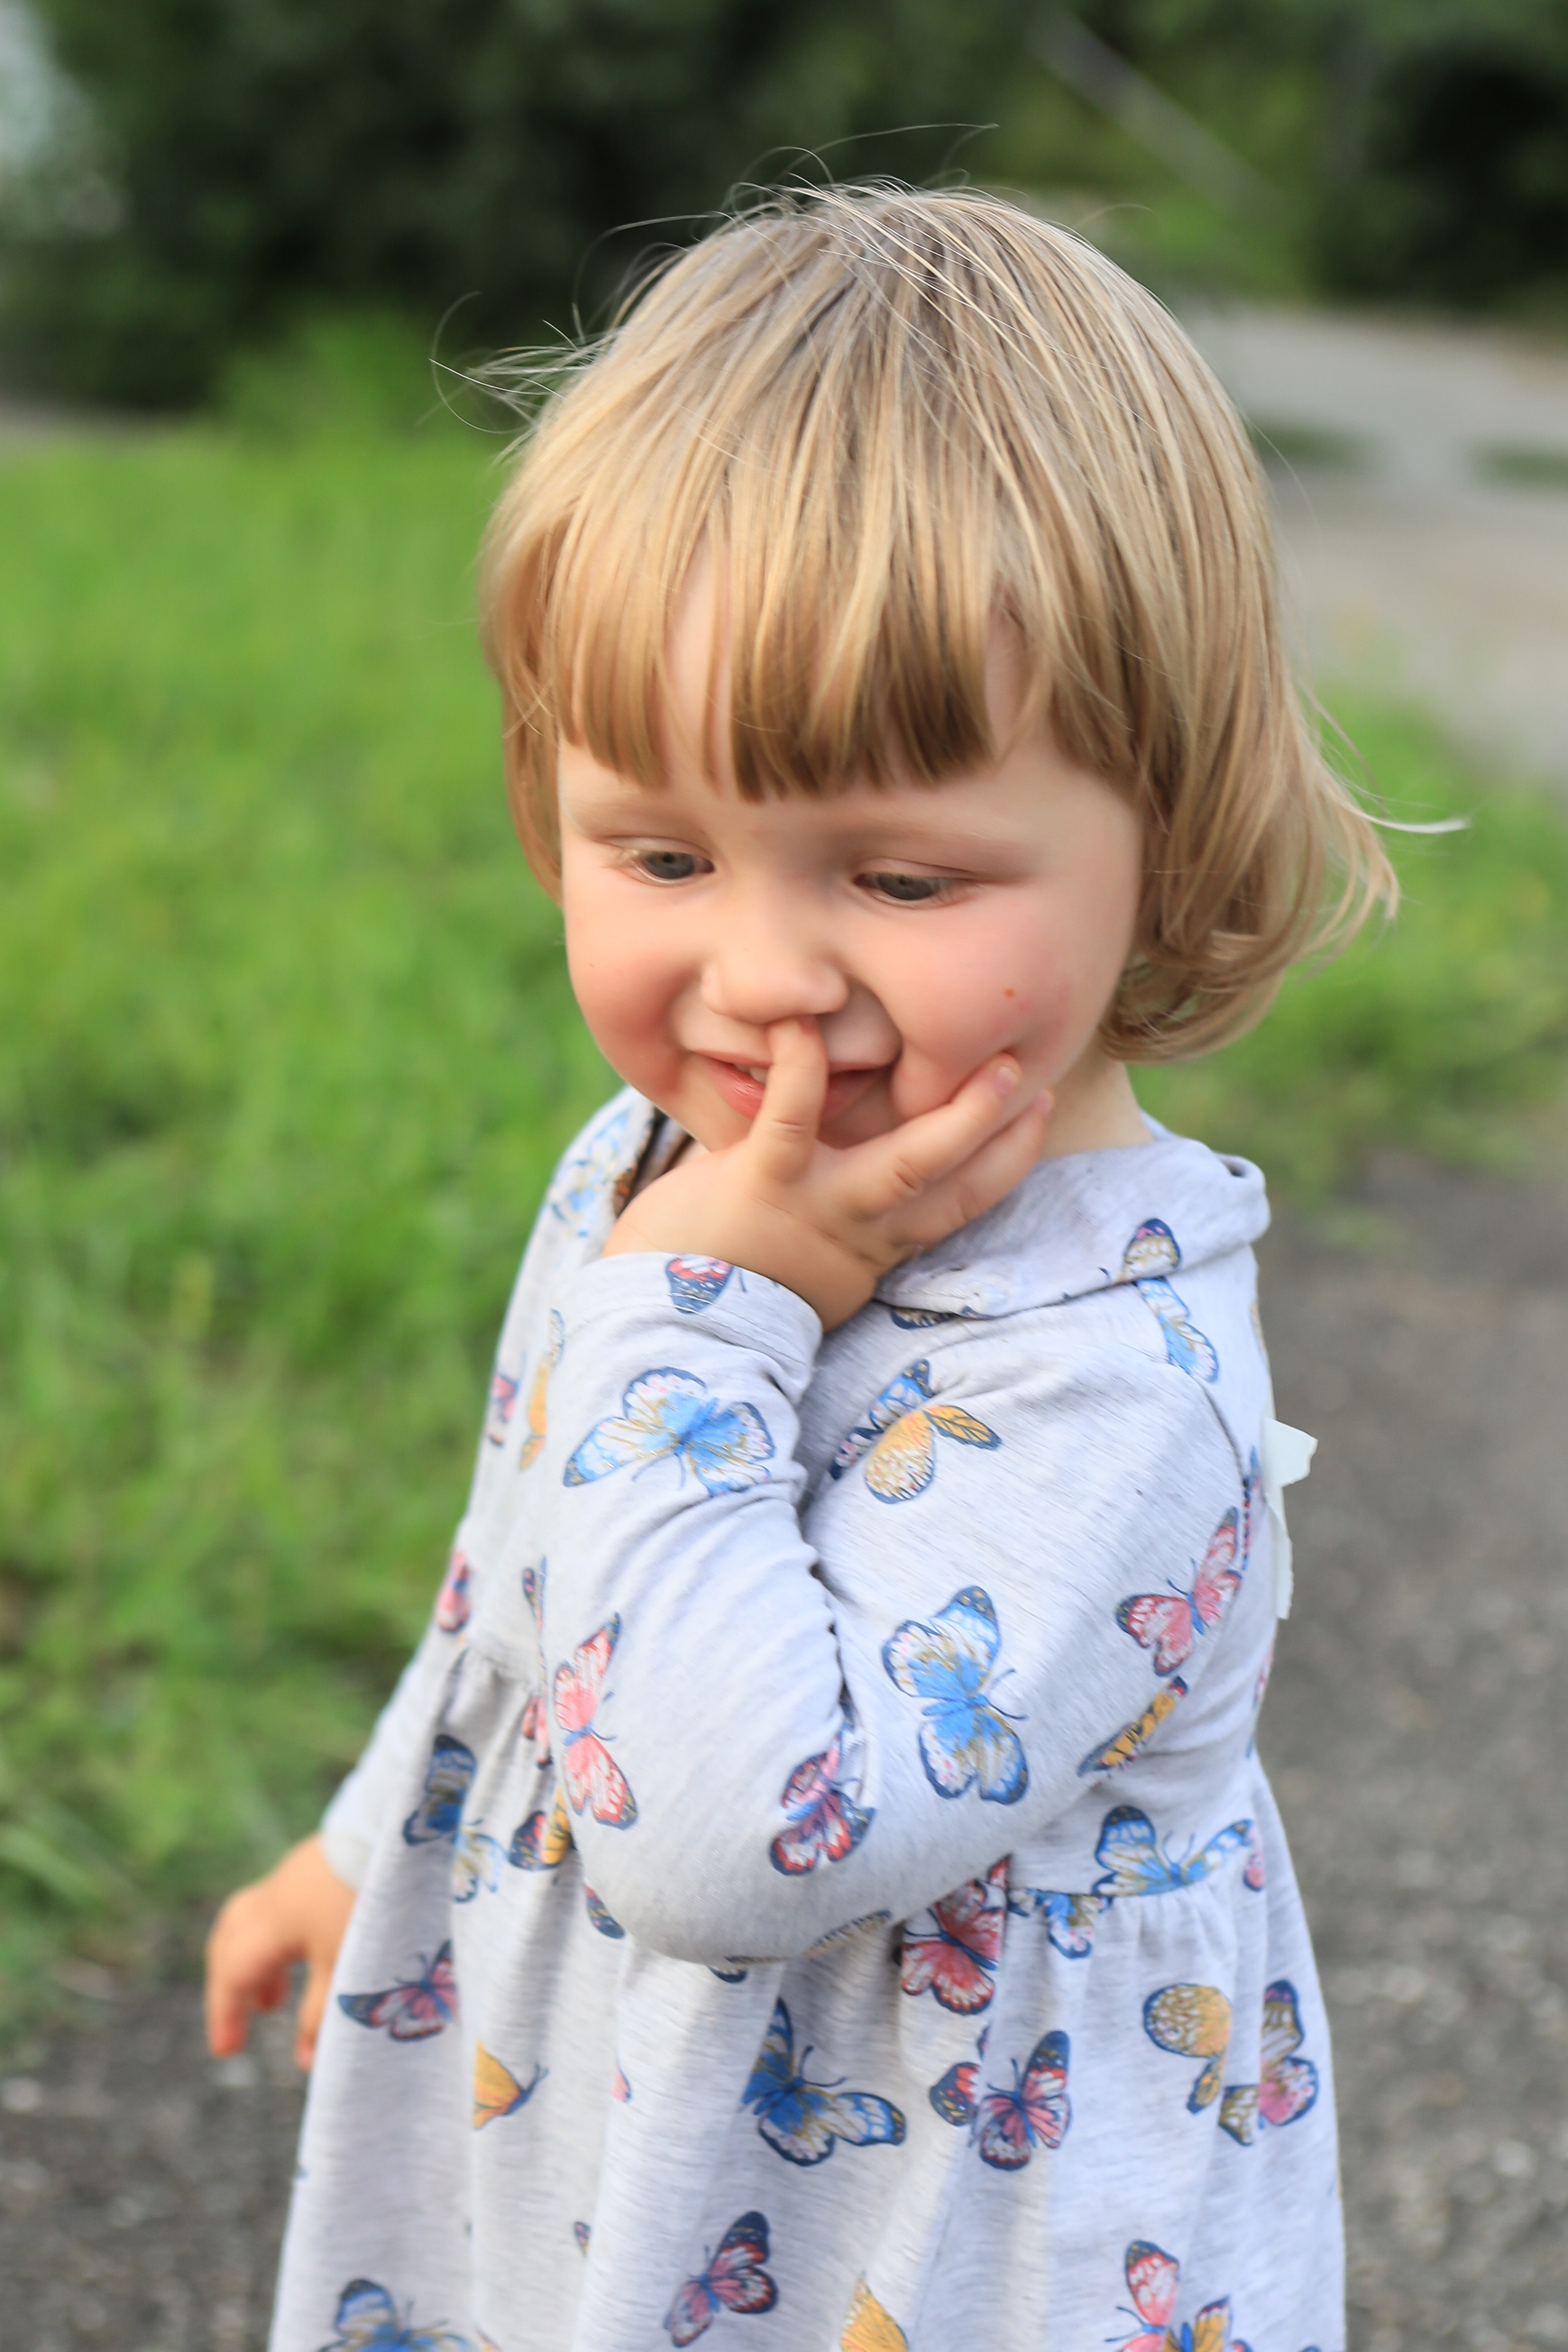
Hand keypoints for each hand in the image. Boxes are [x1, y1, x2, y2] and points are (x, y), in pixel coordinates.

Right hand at [205, 1833, 357, 2070]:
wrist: (401, 1829)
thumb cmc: (371, 1901)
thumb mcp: (348, 1967)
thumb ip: (322, 2015)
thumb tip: (305, 2062)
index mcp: (273, 1922)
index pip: (233, 1974)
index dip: (225, 2015)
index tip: (226, 2052)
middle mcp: (274, 1896)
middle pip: (231, 1942)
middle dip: (231, 1986)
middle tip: (242, 2022)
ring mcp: (293, 1875)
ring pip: (252, 1923)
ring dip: (256, 1962)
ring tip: (274, 1999)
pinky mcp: (315, 1864)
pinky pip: (277, 1909)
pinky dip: (278, 1940)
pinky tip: (306, 1955)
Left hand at [603, 1019, 1051, 1328]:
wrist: (658, 1332)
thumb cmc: (715, 1285)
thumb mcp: (794, 1260)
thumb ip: (827, 1214)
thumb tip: (840, 1154)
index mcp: (867, 1249)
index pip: (958, 1206)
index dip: (1006, 1160)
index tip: (1039, 1113)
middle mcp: (856, 1235)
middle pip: (953, 1189)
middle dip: (1002, 1138)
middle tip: (1038, 1081)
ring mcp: (816, 1209)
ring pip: (906, 1165)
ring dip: (957, 1117)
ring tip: (997, 1065)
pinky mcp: (761, 1183)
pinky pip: (790, 1120)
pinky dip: (799, 1067)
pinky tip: (801, 1018)